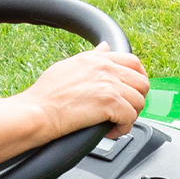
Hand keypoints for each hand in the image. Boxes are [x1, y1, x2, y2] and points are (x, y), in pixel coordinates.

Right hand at [19, 42, 148, 142]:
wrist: (37, 111)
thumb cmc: (46, 93)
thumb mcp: (70, 65)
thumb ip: (92, 56)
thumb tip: (105, 47)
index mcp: (98, 59)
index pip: (133, 62)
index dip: (138, 77)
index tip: (133, 90)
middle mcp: (107, 69)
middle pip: (142, 82)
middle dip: (137, 99)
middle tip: (124, 111)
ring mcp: (110, 86)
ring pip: (139, 102)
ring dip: (130, 116)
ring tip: (115, 123)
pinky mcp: (110, 104)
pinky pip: (131, 118)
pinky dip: (123, 128)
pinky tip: (110, 131)